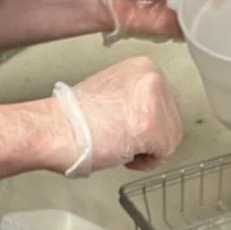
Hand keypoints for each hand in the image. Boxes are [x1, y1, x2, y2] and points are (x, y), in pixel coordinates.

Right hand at [53, 58, 183, 176]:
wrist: (56, 130)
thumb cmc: (76, 118)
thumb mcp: (115, 91)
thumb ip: (139, 99)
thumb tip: (155, 115)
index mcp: (145, 67)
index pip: (168, 102)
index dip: (150, 124)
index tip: (128, 127)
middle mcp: (154, 78)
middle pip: (174, 121)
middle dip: (152, 138)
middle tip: (123, 139)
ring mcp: (154, 102)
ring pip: (172, 139)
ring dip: (148, 151)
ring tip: (121, 144)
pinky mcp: (151, 127)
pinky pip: (163, 154)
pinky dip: (145, 162)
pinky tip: (123, 153)